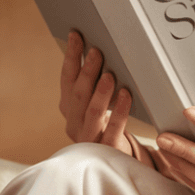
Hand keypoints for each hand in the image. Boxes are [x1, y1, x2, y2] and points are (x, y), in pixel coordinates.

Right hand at [59, 31, 157, 168]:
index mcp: (69, 108)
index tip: (76, 35)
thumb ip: (93, 82)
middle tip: (97, 51)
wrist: (114, 159)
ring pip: (92, 112)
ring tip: (109, 74)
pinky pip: (114, 129)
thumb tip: (100, 48)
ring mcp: (88, 137)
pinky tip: (127, 95)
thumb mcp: (94, 103)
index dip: (71, 57)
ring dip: (100, 92)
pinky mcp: (106, 149)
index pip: (66, 79)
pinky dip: (120, 112)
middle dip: (87, 71)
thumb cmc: (105, 124)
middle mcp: (74, 122)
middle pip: (78, 94)